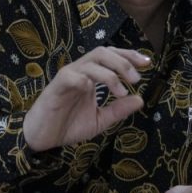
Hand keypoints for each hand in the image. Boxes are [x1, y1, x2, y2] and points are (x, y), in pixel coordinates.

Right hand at [23, 47, 147, 152]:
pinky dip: (84, 79)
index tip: (147, 63)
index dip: (129, 55)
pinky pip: (71, 76)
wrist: (44, 139)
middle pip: (103, 52)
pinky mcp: (56, 87)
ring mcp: (68, 77)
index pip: (111, 55)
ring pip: (90, 61)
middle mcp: (80, 71)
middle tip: (136, 78)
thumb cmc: (69, 125)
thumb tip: (140, 99)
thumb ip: (118, 110)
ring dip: (109, 72)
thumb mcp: (100, 120)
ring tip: (121, 89)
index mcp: (91, 76)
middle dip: (123, 61)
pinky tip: (93, 89)